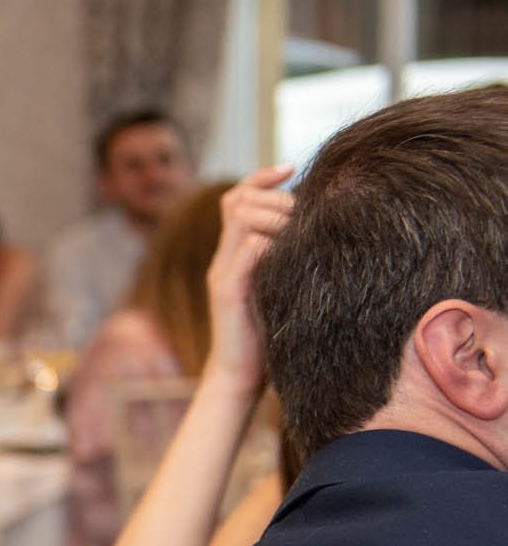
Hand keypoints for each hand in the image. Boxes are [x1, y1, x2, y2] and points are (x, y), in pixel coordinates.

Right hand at [205, 165, 294, 394]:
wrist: (240, 376)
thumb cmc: (268, 333)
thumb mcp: (280, 284)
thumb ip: (287, 256)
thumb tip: (323, 226)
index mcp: (233, 253)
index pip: (236, 196)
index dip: (261, 177)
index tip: (291, 169)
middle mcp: (222, 258)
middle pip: (239, 200)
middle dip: (277, 198)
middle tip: (304, 216)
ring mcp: (222, 274)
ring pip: (241, 218)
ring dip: (275, 216)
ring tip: (298, 235)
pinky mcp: (227, 293)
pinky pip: (246, 252)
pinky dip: (271, 245)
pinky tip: (292, 256)